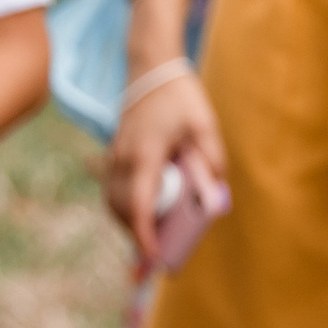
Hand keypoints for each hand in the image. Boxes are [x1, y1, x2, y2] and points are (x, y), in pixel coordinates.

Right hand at [104, 59, 223, 265]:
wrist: (150, 69)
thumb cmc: (181, 96)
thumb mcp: (204, 127)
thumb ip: (211, 163)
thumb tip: (215, 200)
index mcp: (145, 155)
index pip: (139, 206)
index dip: (144, 236)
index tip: (154, 258)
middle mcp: (122, 159)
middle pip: (122, 211)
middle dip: (137, 237)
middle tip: (160, 257)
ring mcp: (114, 157)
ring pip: (113, 203)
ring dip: (129, 224)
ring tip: (152, 240)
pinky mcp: (114, 155)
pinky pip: (113, 191)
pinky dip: (124, 209)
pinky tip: (143, 216)